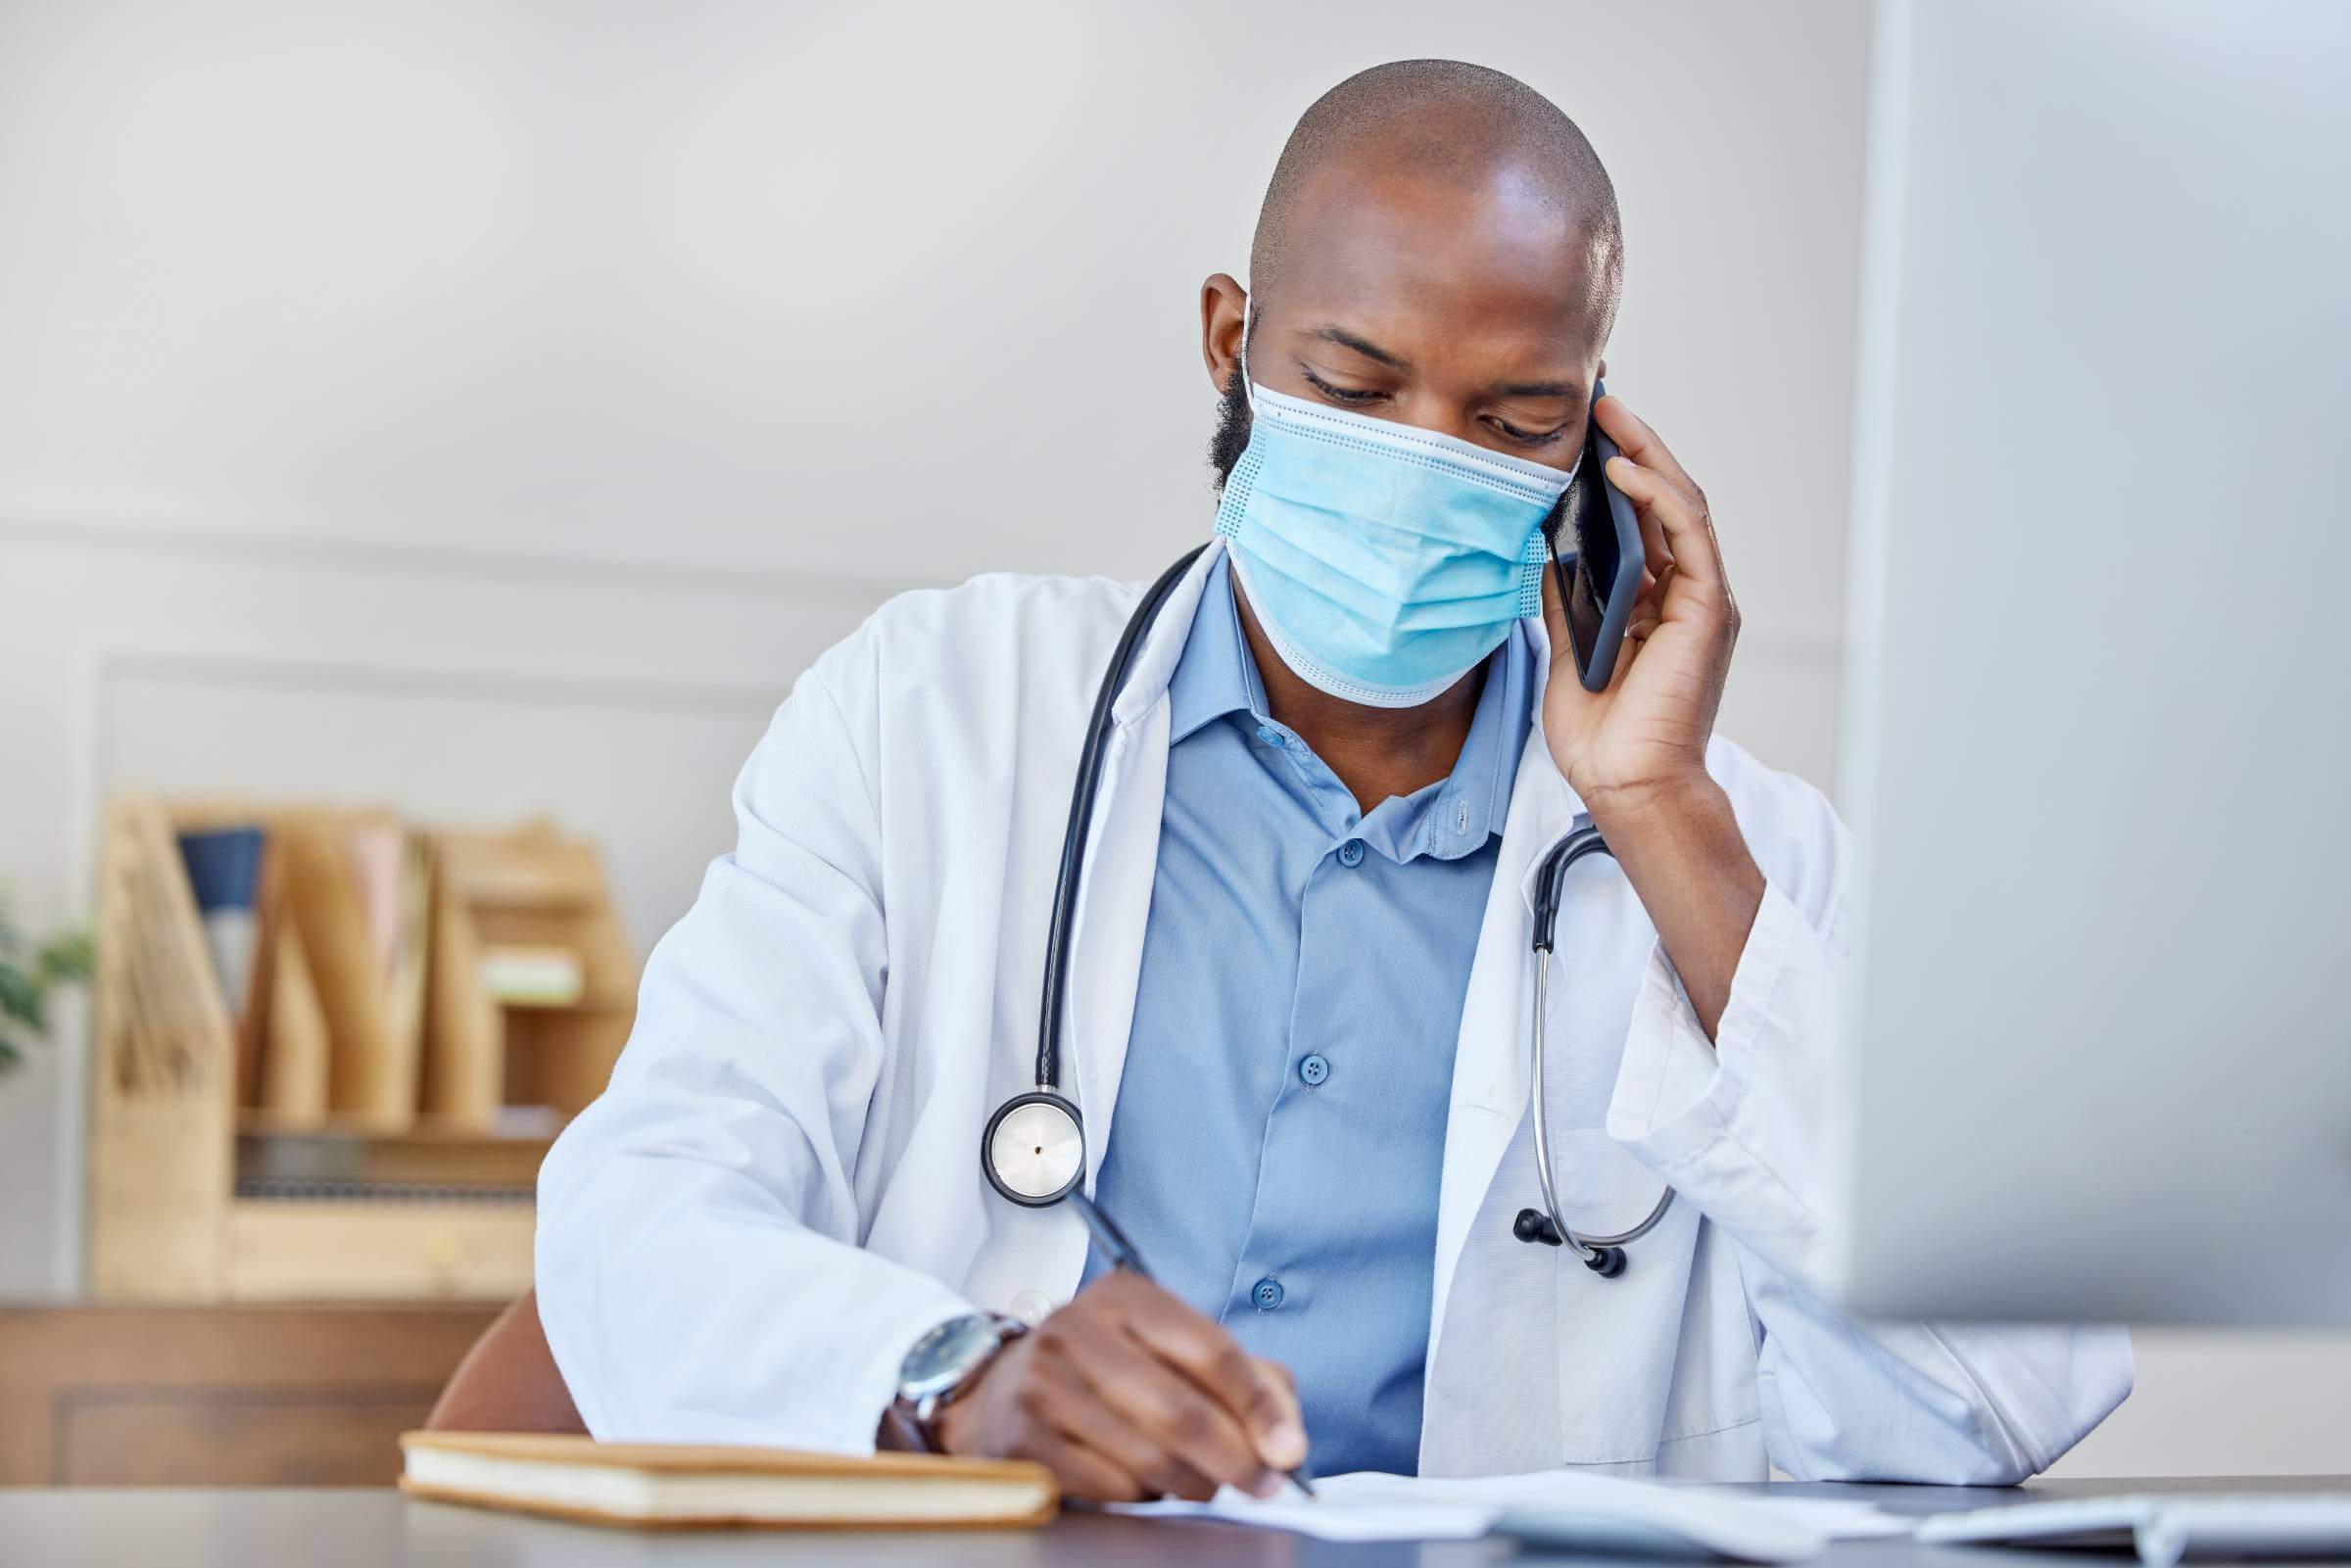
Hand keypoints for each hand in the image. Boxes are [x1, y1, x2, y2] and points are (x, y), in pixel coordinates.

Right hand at [932, 1272, 1306, 1502]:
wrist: (1004, 1387)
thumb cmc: (1111, 1368)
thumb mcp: (1174, 1350)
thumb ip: (1247, 1380)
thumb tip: (1286, 1439)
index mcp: (1126, 1296)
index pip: (1211, 1349)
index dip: (1259, 1406)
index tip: (1290, 1452)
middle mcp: (1077, 1329)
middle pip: (1180, 1411)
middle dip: (1235, 1460)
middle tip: (1261, 1485)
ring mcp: (1044, 1384)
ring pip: (1148, 1459)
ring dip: (1191, 1484)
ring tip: (1199, 1481)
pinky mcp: (1024, 1439)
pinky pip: (1111, 1488)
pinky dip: (1141, 1496)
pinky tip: (1138, 1479)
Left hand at [1543, 391, 1739, 813]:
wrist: (1627, 786)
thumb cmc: (1603, 734)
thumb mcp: (1568, 646)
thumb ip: (1566, 593)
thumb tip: (1546, 540)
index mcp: (1657, 598)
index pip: (1642, 516)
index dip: (1616, 467)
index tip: (1582, 425)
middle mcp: (1685, 591)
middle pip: (1664, 498)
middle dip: (1632, 442)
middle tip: (1598, 396)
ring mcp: (1701, 597)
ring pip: (1681, 504)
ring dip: (1645, 452)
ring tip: (1608, 412)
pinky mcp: (1707, 609)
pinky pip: (1689, 535)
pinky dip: (1659, 497)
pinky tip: (1622, 469)